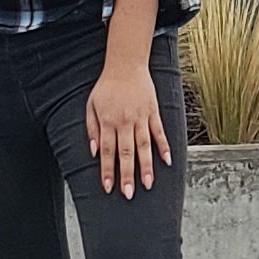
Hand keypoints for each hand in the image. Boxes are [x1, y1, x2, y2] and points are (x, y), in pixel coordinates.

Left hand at [85, 59, 172, 199]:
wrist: (126, 65)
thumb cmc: (106, 87)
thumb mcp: (91, 105)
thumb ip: (91, 129)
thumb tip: (93, 151)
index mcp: (108, 121)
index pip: (107, 151)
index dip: (107, 171)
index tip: (109, 188)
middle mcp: (125, 122)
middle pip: (126, 153)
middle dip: (127, 175)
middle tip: (129, 193)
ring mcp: (141, 118)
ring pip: (144, 146)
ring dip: (146, 166)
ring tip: (148, 184)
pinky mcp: (153, 112)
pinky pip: (159, 132)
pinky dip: (164, 147)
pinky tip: (167, 161)